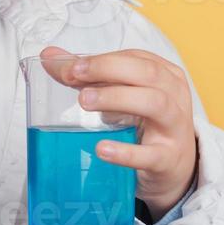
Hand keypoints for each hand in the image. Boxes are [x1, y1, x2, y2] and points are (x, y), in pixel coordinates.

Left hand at [38, 45, 197, 219]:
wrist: (174, 168)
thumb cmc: (145, 123)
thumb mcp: (121, 96)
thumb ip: (86, 76)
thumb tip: (49, 56)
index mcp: (164, 74)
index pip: (134, 58)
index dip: (102, 60)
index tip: (71, 67)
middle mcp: (174, 96)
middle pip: (147, 73)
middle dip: (108, 69)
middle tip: (74, 76)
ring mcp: (174, 127)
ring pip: (155, 103)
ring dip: (117, 98)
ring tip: (84, 101)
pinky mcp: (168, 159)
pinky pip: (150, 154)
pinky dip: (125, 152)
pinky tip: (102, 148)